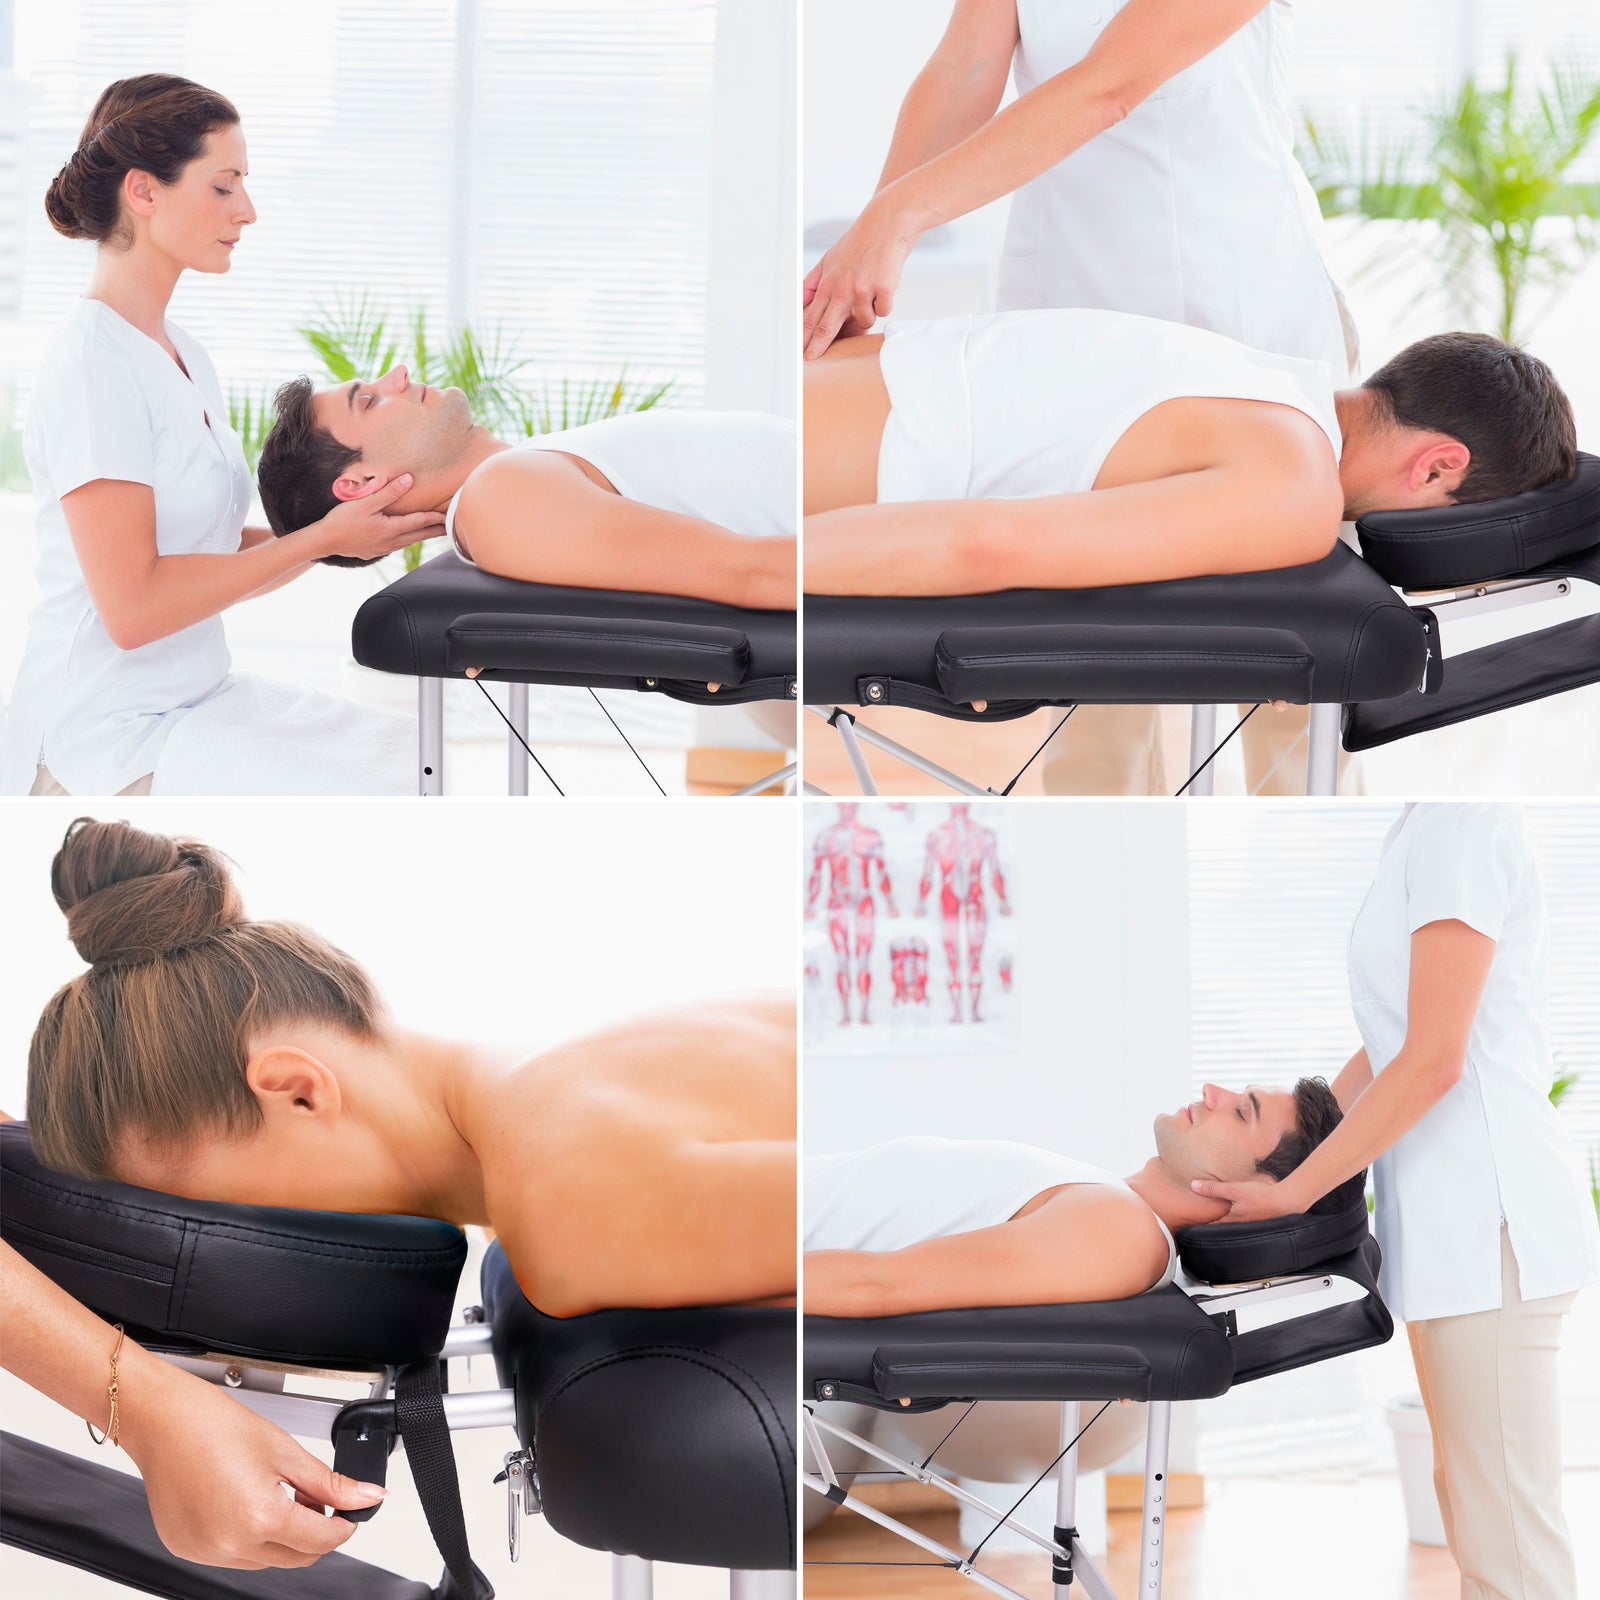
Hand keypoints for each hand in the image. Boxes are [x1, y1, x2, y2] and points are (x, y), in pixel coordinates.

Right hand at [123, 1358, 386, 1568]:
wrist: (164, 1421)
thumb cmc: (216, 1427)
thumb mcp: (286, 1452)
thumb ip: (331, 1483)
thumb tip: (367, 1497)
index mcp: (259, 1518)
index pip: (320, 1541)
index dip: (344, 1526)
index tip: (351, 1512)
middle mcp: (229, 1545)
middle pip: (295, 1558)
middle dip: (315, 1533)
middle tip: (317, 1499)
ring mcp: (205, 1552)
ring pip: (265, 1561)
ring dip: (281, 1538)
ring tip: (278, 1494)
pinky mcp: (186, 1550)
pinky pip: (232, 1557)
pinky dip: (248, 1538)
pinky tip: (246, 1503)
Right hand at [315, 474, 447, 561]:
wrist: (324, 541)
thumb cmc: (343, 520)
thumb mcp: (366, 502)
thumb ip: (389, 492)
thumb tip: (409, 480)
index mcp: (391, 529)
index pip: (420, 522)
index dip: (435, 517)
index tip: (449, 515)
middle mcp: (391, 542)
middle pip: (419, 536)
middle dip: (435, 531)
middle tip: (451, 529)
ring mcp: (383, 549)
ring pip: (408, 542)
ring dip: (421, 536)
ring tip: (432, 532)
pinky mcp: (374, 552)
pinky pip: (396, 546)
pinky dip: (406, 541)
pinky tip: (405, 538)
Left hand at [803, 198, 918, 359]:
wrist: (887, 222)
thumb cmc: (860, 242)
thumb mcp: (831, 259)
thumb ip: (816, 283)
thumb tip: (800, 304)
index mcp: (826, 282)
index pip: (809, 316)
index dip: (802, 337)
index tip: (797, 353)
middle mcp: (840, 287)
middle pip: (825, 326)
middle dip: (816, 346)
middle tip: (810, 359)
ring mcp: (861, 289)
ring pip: (863, 320)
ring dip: (868, 313)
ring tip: (871, 290)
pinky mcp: (882, 289)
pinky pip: (883, 312)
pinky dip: (885, 303)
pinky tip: (884, 284)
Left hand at [1189, 1176, 1301, 1222]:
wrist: (1287, 1201)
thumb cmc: (1262, 1196)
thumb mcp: (1234, 1189)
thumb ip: (1213, 1188)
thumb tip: (1193, 1185)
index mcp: (1232, 1222)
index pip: (1212, 1227)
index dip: (1201, 1228)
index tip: (1190, 1231)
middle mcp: (1240, 1228)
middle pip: (1223, 1230)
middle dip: (1213, 1229)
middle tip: (1200, 1229)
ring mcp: (1251, 1228)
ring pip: (1234, 1228)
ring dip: (1227, 1225)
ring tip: (1218, 1224)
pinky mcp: (1260, 1224)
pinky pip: (1245, 1224)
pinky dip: (1240, 1222)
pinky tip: (1241, 1216)